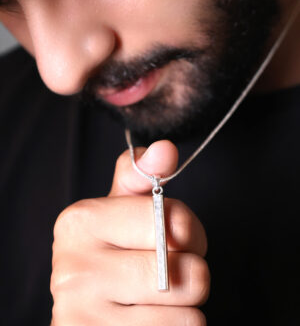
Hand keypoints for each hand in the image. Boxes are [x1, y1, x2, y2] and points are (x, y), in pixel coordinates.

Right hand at [51, 140, 209, 324]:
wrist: (91, 310)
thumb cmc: (116, 251)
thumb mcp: (124, 209)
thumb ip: (142, 176)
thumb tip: (165, 149)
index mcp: (79, 222)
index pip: (173, 222)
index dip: (192, 232)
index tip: (178, 236)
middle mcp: (72, 269)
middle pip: (187, 274)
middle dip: (193, 273)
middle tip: (170, 273)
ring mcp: (81, 318)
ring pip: (188, 316)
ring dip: (185, 307)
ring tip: (156, 299)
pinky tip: (148, 323)